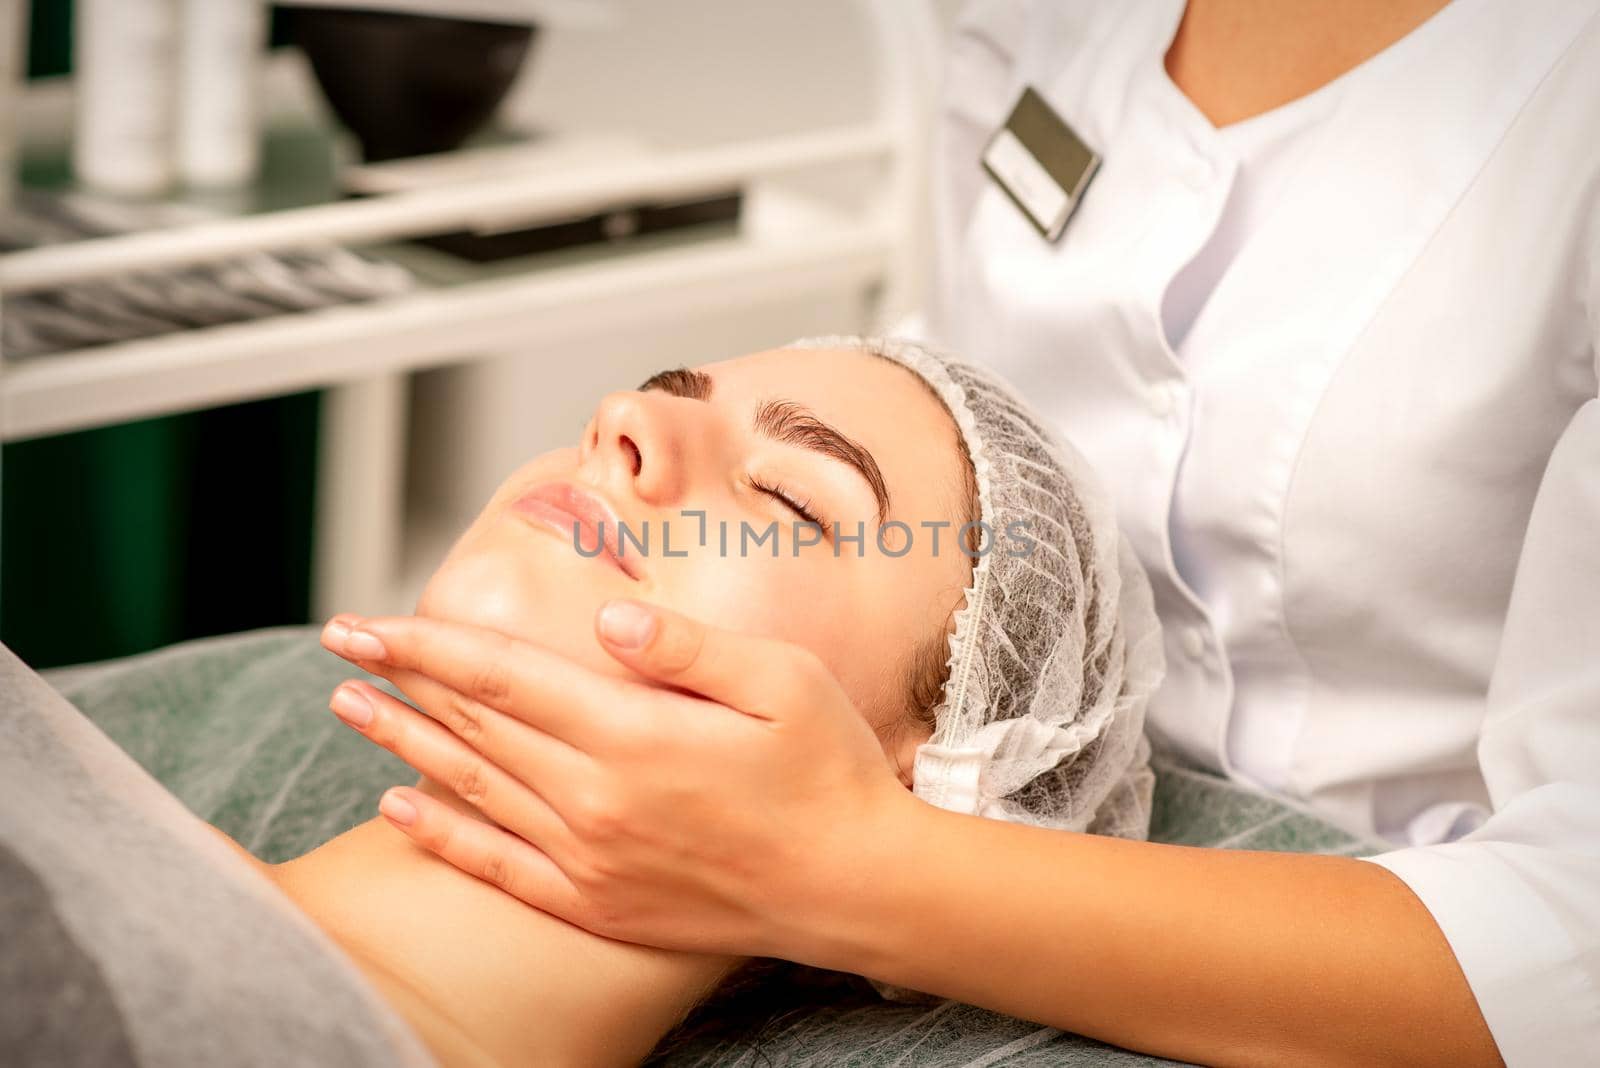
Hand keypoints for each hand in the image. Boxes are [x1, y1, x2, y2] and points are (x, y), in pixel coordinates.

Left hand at [319, 602, 919, 960]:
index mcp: (636, 735)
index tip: (366, 621)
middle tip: (339, 645)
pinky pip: (498, 867)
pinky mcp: (598, 904)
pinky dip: (442, 836)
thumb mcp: (782, 683)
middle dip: (399, 680)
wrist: (856, 888)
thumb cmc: (830, 772)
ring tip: (349, 707)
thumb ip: (688, 648)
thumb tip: (611, 620)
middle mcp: (597, 800)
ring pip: (472, 791)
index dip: (427, 646)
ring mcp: (591, 859)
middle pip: (474, 728)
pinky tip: (398, 811)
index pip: (503, 677)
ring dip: (403, 745)